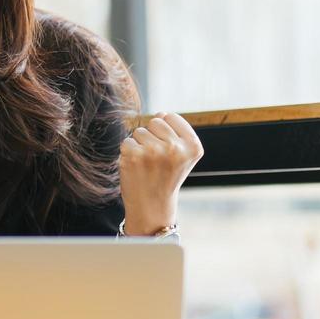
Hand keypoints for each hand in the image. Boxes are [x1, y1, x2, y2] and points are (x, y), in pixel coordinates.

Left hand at [118, 111, 203, 234]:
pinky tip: (136, 168)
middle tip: (156, 159)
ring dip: (140, 145)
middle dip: (152, 136)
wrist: (152, 205)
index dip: (165, 131)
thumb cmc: (165, 176)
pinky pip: (127, 141)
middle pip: (155, 121)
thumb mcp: (182, 155)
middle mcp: (176, 148)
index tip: (168, 150)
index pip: (170, 116)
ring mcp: (154, 152)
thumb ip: (175, 132)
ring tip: (147, 164)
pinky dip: (128, 153)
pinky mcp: (134, 156)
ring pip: (140, 131)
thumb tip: (160, 113)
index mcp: (193, 146)